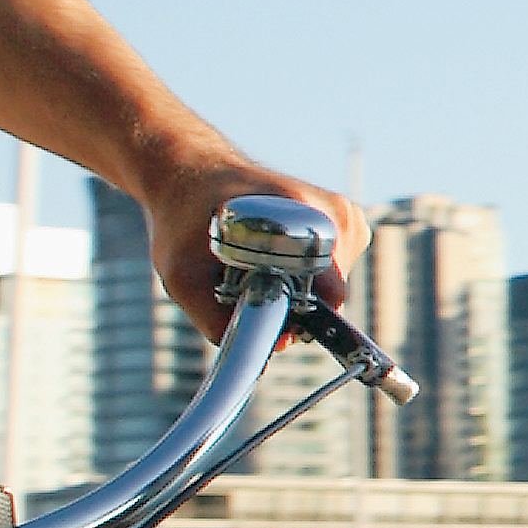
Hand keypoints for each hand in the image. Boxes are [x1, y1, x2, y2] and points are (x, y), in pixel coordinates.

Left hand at [135, 147, 364, 338]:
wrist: (192, 170)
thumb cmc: (186, 219)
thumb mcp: (183, 275)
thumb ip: (216, 322)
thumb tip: (265, 357)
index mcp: (306, 219)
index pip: (330, 295)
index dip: (294, 318)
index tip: (259, 310)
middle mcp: (335, 213)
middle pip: (332, 293)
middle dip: (291, 302)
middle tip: (246, 282)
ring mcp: (345, 214)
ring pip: (334, 283)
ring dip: (297, 287)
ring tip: (257, 262)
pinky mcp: (345, 218)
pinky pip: (335, 267)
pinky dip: (306, 272)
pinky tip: (275, 253)